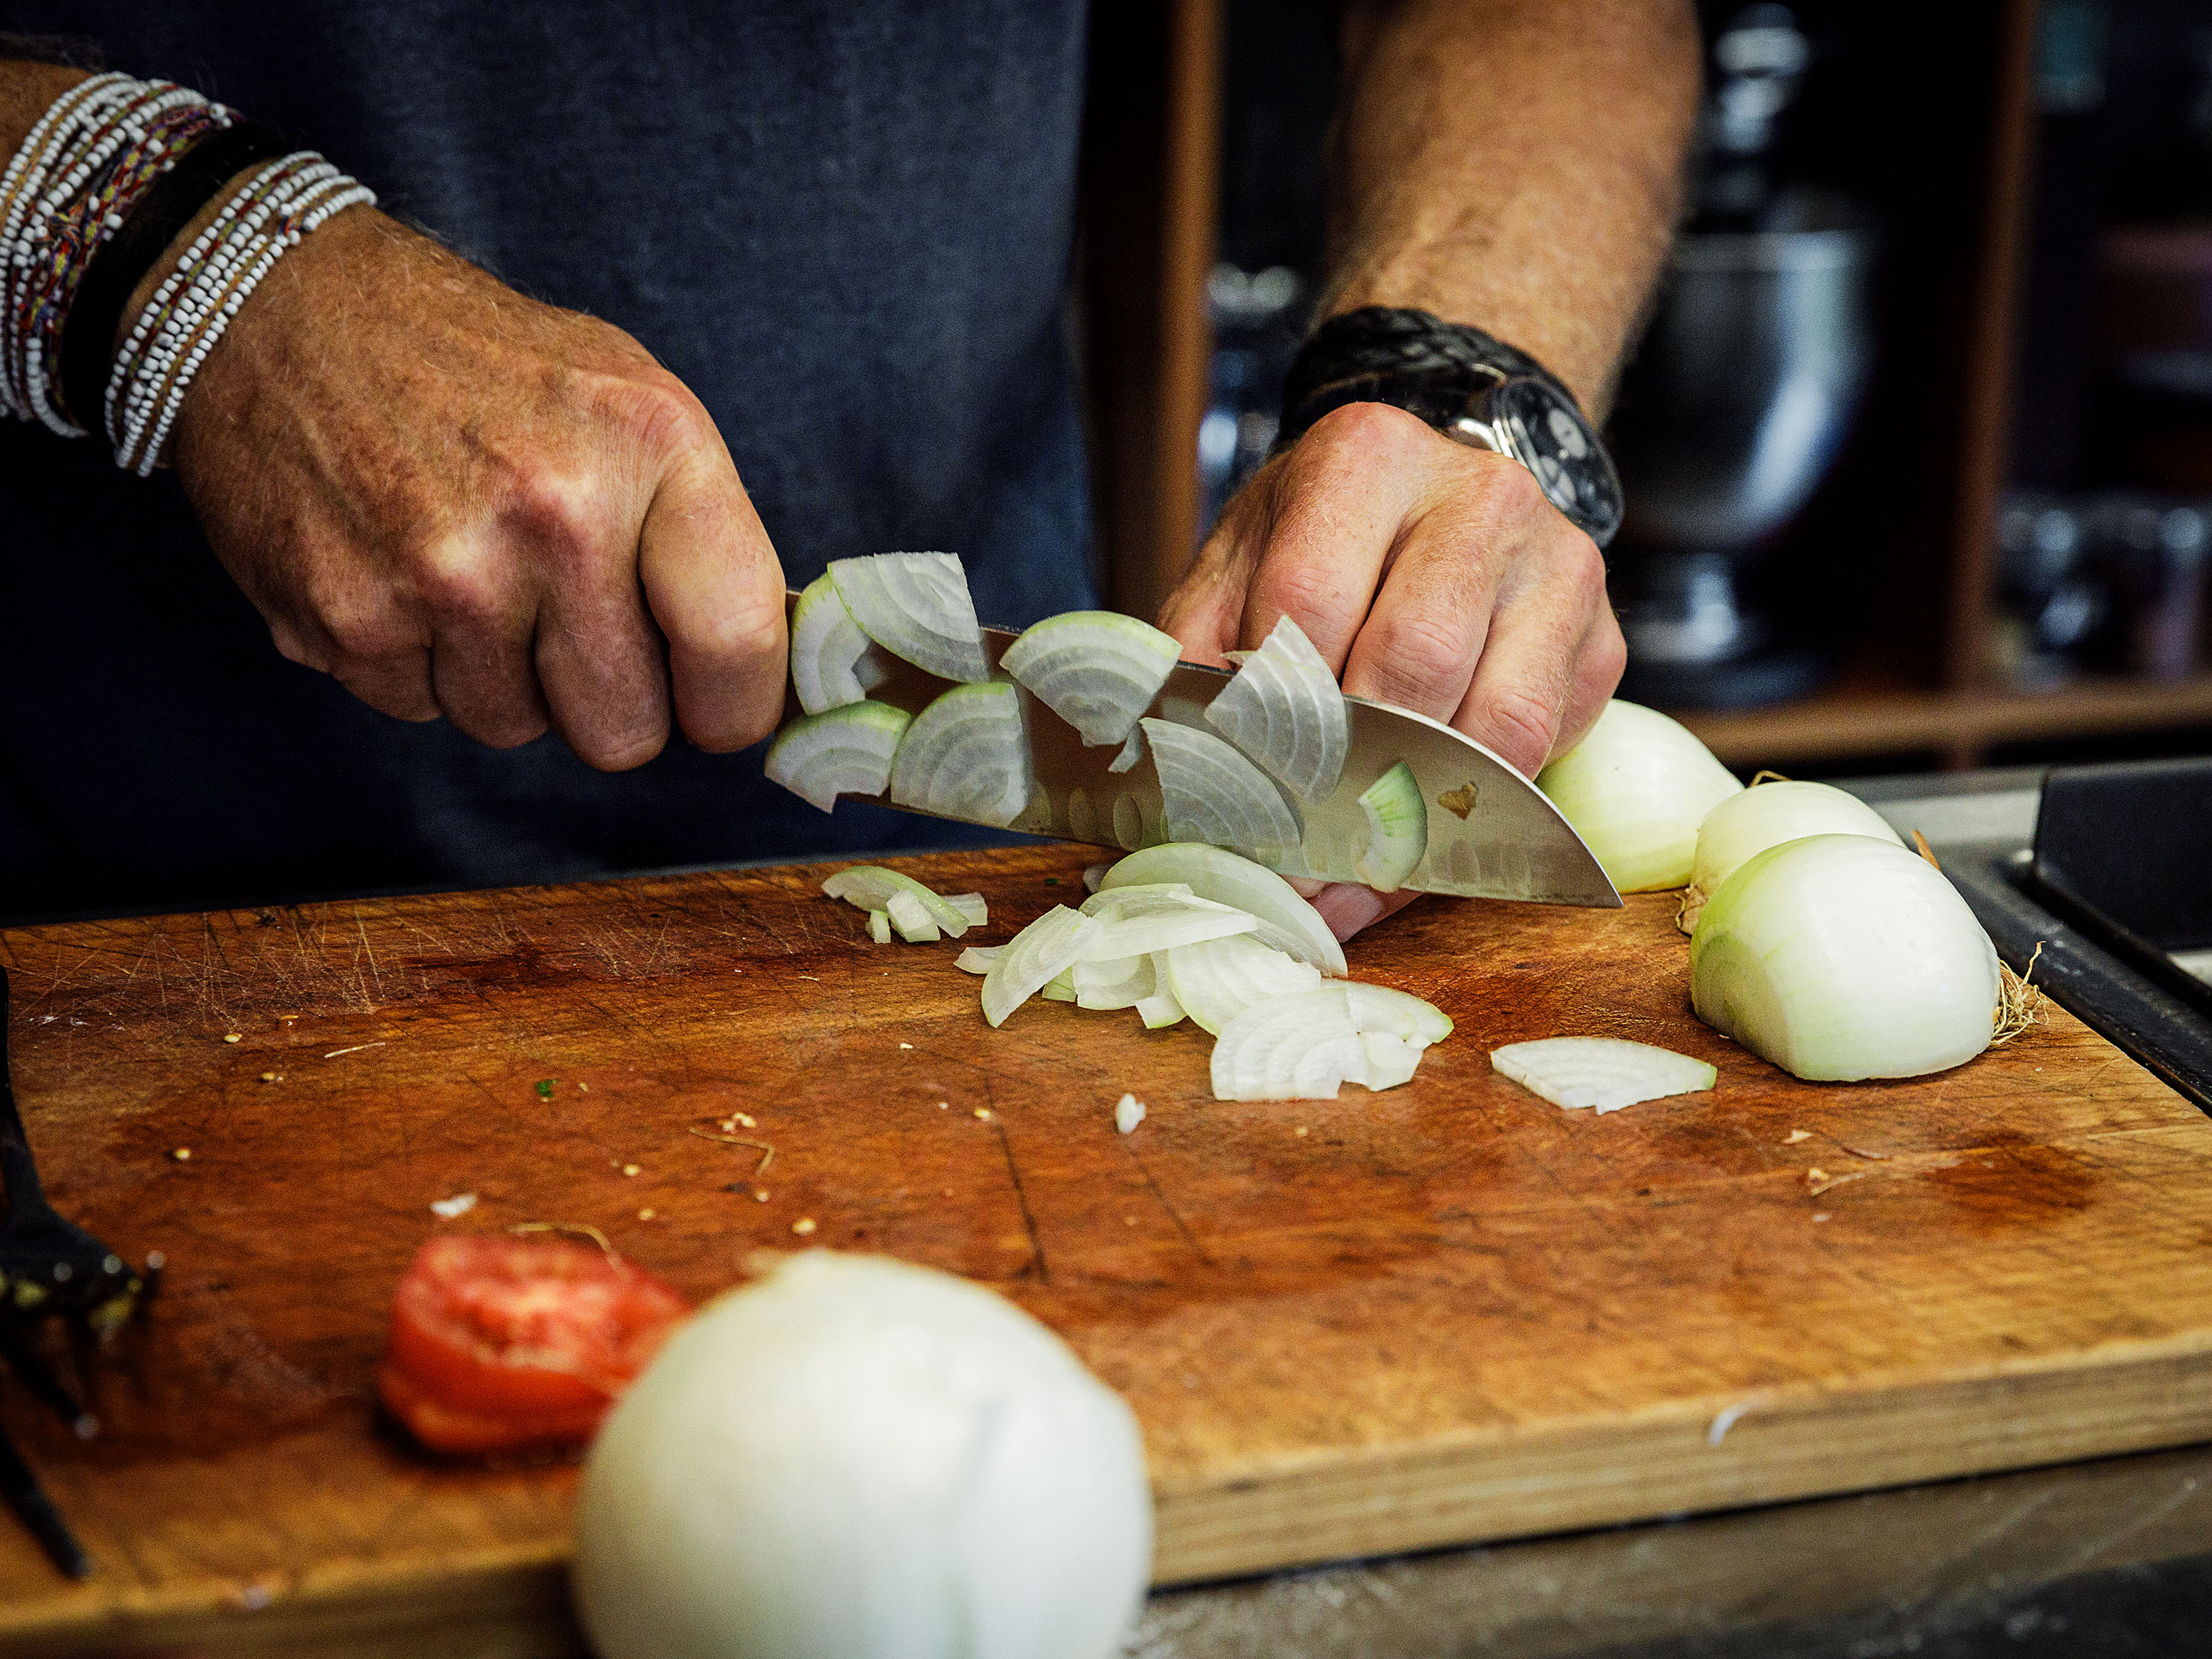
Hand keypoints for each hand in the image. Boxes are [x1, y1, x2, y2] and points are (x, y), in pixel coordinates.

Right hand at [169, 208, 787, 767]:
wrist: (288, 309)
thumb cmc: (488, 370)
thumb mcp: (632, 403)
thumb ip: (708, 542)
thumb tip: (765, 688)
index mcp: (650, 446)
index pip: (735, 645)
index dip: (733, 705)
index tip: (717, 706)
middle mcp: (554, 511)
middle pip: (624, 728)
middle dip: (606, 697)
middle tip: (568, 618)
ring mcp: (445, 572)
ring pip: (518, 727)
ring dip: (503, 676)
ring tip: (470, 569)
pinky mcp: (348, 618)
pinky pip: (423, 711)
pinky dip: (417, 662)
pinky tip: (400, 570)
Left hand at [1159, 401, 1623, 938]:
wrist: (1436, 496)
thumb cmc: (1321, 542)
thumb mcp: (1237, 565)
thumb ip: (1194, 655)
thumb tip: (1176, 780)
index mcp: (1367, 457)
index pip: (1309, 597)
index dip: (1270, 708)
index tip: (1236, 791)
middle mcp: (1480, 497)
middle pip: (1413, 659)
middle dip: (1345, 773)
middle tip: (1289, 853)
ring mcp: (1558, 567)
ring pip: (1497, 723)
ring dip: (1418, 812)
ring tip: (1347, 871)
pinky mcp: (1602, 642)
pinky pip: (1541, 754)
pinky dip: (1473, 819)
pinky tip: (1412, 848)